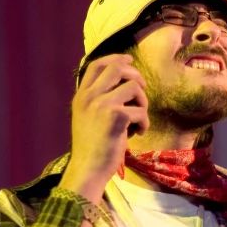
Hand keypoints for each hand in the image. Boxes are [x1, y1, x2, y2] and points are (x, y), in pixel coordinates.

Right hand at [60, 54, 148, 201]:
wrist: (88, 168)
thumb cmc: (93, 147)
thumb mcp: (88, 118)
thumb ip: (100, 100)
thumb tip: (128, 85)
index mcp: (81, 96)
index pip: (97, 65)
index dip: (116, 58)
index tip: (130, 59)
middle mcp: (89, 97)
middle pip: (118, 68)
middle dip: (136, 75)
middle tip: (143, 90)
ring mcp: (101, 105)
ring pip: (134, 86)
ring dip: (143, 102)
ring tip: (139, 119)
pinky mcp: (116, 117)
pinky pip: (141, 110)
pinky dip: (144, 122)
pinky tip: (138, 133)